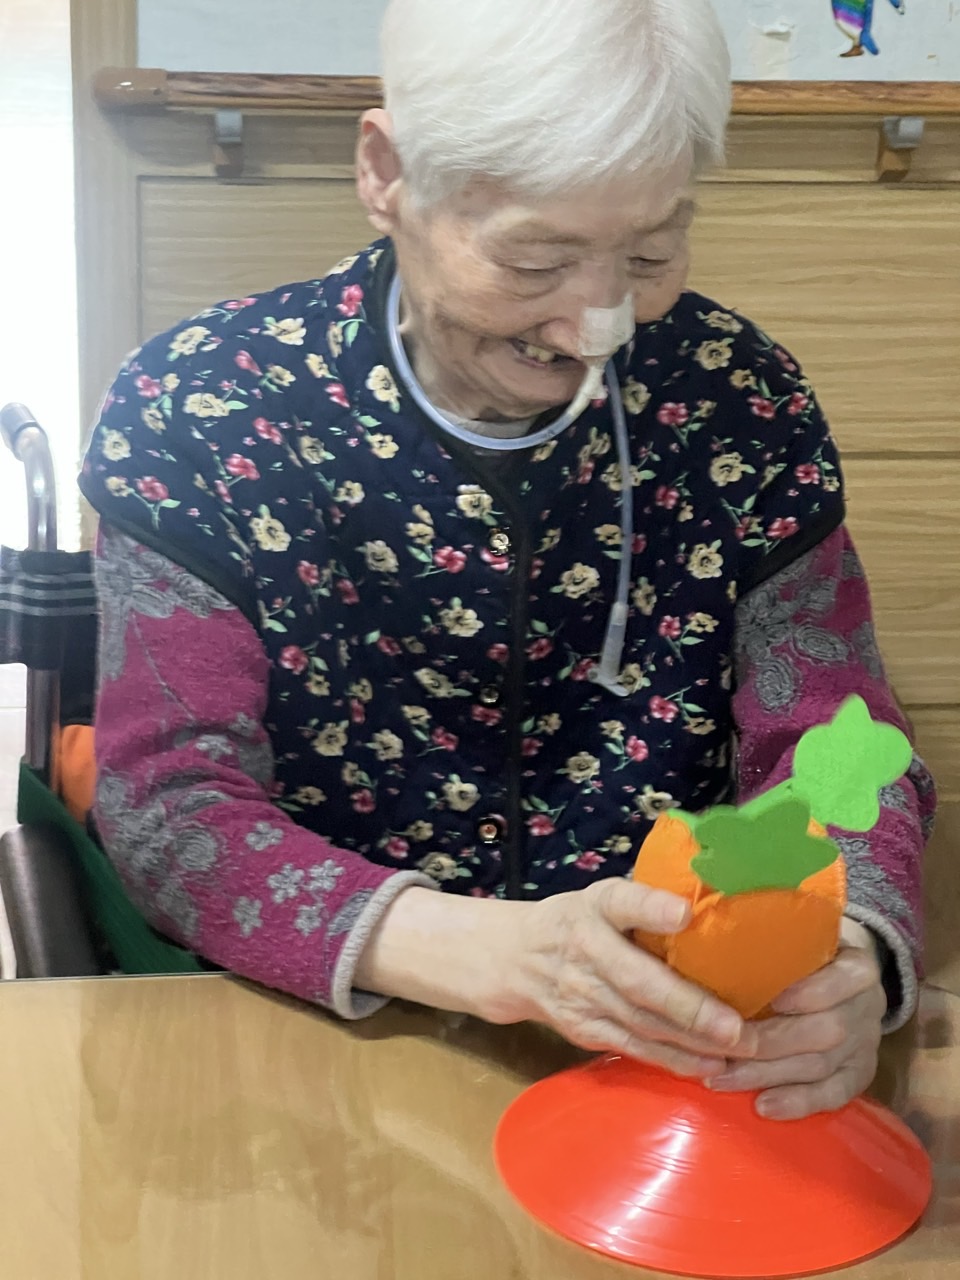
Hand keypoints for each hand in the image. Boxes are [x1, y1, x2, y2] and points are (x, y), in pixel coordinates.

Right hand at [485, 878, 756, 1078]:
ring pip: (641, 1024)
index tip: (684, 914)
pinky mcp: (584, 1030)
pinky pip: (633, 1048)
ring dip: (690, 1041)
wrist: (515, 960)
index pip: (621, 903)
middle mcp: (586, 950)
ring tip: (737, 1048)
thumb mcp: (602, 897)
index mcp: (595, 907)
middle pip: (638, 982)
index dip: (651, 908)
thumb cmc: (579, 921)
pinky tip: (707, 1065)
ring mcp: (582, 996)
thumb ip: (646, 902)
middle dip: (688, 1007)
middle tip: (736, 1026)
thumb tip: (714, 900)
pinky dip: (671, 1060)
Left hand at [704, 918, 885, 1119]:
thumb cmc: (806, 947)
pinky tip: (762, 1106)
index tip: (769, 1000)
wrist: (846, 969)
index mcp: (857, 966)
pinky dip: (799, 1103)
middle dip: (769, 1045)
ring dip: (769, 1077)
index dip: (807, 994)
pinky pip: (834, 1095)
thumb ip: (773, 934)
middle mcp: (868, 1006)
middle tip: (721, 1051)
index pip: (841, 981)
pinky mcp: (860, 1073)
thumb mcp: (801, 930)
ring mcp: (867, 1044)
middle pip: (825, 1032)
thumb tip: (711, 927)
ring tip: (723, 1079)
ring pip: (821, 1066)